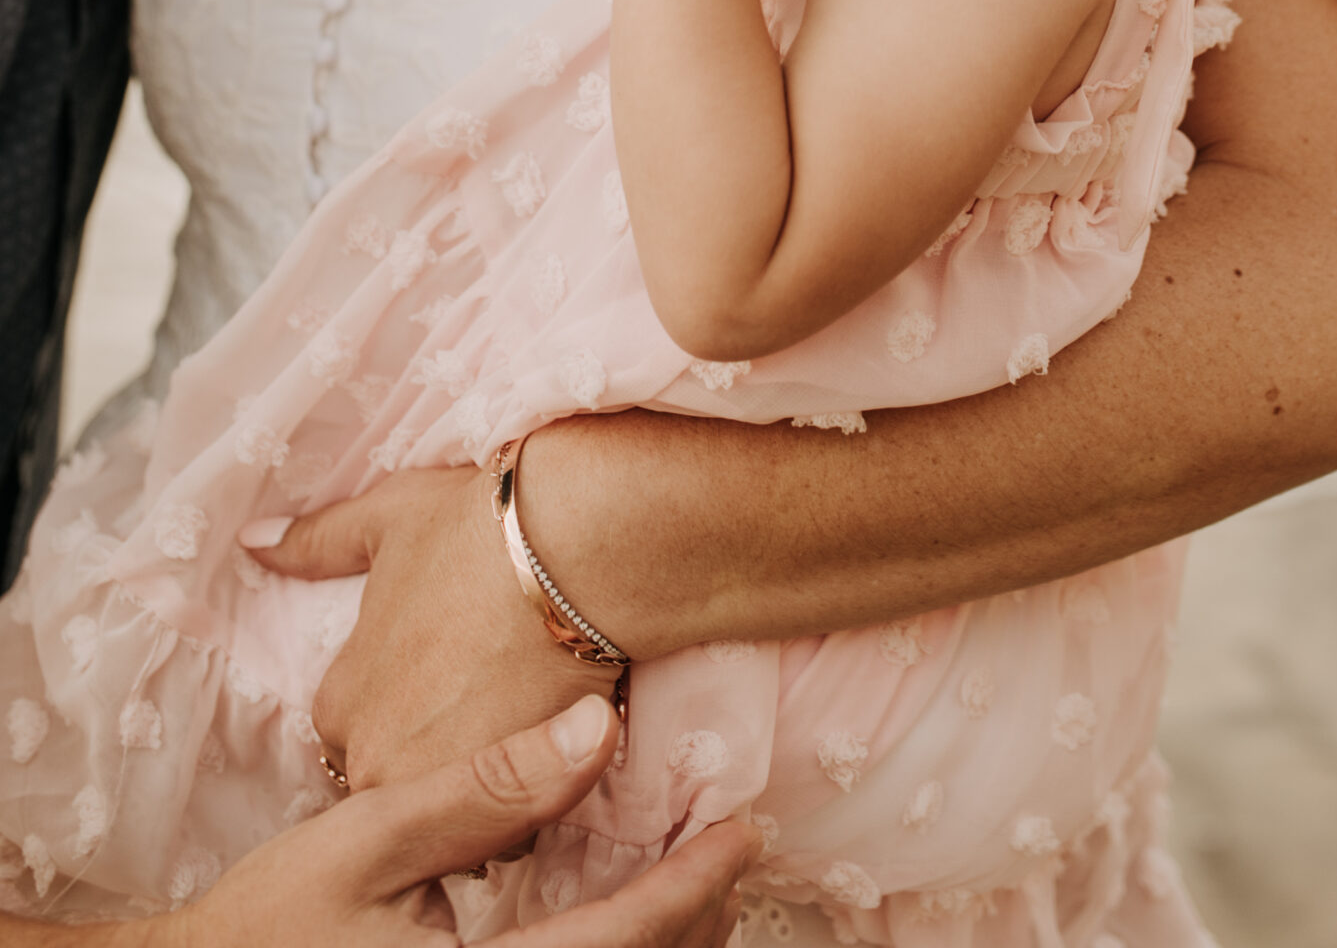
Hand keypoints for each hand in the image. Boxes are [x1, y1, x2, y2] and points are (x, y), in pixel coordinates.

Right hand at [155, 696, 756, 947]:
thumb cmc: (267, 923)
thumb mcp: (366, 840)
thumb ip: (483, 789)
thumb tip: (595, 731)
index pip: (624, 939)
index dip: (694, 881)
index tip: (747, 829)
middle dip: (695, 917)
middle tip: (728, 844)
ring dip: (663, 944)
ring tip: (694, 879)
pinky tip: (621, 923)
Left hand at [245, 467, 616, 791]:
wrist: (571, 545)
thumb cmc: (475, 527)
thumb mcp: (387, 519)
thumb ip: (316, 543)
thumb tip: (253, 542)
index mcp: (342, 703)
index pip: (364, 731)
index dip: (412, 700)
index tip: (451, 669)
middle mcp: (374, 759)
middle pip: (407, 772)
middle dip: (441, 745)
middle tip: (490, 691)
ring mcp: (439, 786)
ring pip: (456, 800)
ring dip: (482, 771)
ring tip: (522, 712)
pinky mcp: (507, 798)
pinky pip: (512, 817)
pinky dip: (528, 786)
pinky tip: (550, 734)